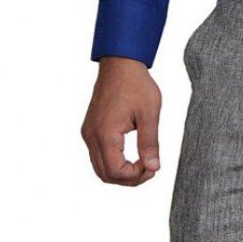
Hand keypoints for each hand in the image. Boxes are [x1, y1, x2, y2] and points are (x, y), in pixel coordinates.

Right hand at [81, 56, 161, 185]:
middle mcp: (92, 136)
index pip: (116, 171)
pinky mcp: (89, 128)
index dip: (136, 176)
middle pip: (105, 175)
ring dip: (120, 172)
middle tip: (150, 169)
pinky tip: (130, 155)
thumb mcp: (149, 112)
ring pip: (99, 167)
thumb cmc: (136, 83)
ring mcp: (88, 133)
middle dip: (128, 179)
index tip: (153, 167)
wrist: (120, 62)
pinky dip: (112, 162)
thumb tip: (154, 168)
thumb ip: (150, 142)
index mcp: (105, 133)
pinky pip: (97, 155)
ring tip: (142, 164)